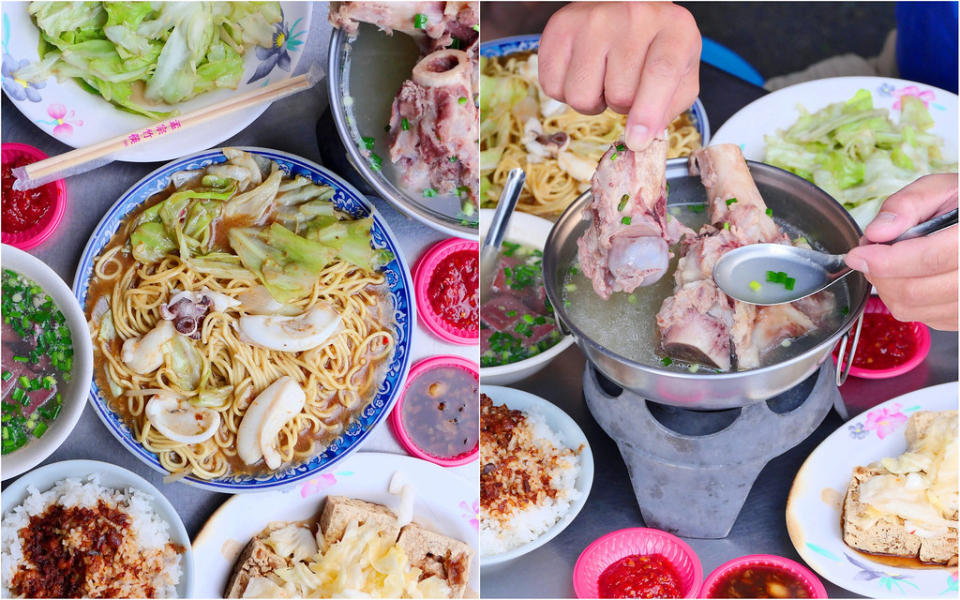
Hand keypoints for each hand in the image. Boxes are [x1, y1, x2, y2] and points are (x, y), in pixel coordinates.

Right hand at [538, 2, 700, 151]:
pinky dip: (565, 91)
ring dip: (592, 100)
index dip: (648, 112)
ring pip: (581, 96)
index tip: (637, 141)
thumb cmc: (654, 46)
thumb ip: (668, 109)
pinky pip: (553, 86)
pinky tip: (581, 72)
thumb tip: (642, 139)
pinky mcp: (560, 27)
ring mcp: (592, 20)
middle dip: (621, 105)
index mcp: (673, 29)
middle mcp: (633, 17)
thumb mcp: (680, 74)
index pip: (661, 72)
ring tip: (602, 78)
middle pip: (618, 95)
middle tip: (624, 84)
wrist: (625, 7)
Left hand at [844, 174, 957, 330]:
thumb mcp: (940, 190)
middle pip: (914, 290)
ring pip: (911, 308)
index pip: (930, 259)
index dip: (886, 260)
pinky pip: (920, 317)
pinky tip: (907, 277)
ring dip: (886, 287)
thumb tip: (877, 232)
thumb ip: (908, 204)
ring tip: (888, 262)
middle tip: (869, 252)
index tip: (858, 254)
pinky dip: (902, 299)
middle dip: (879, 273)